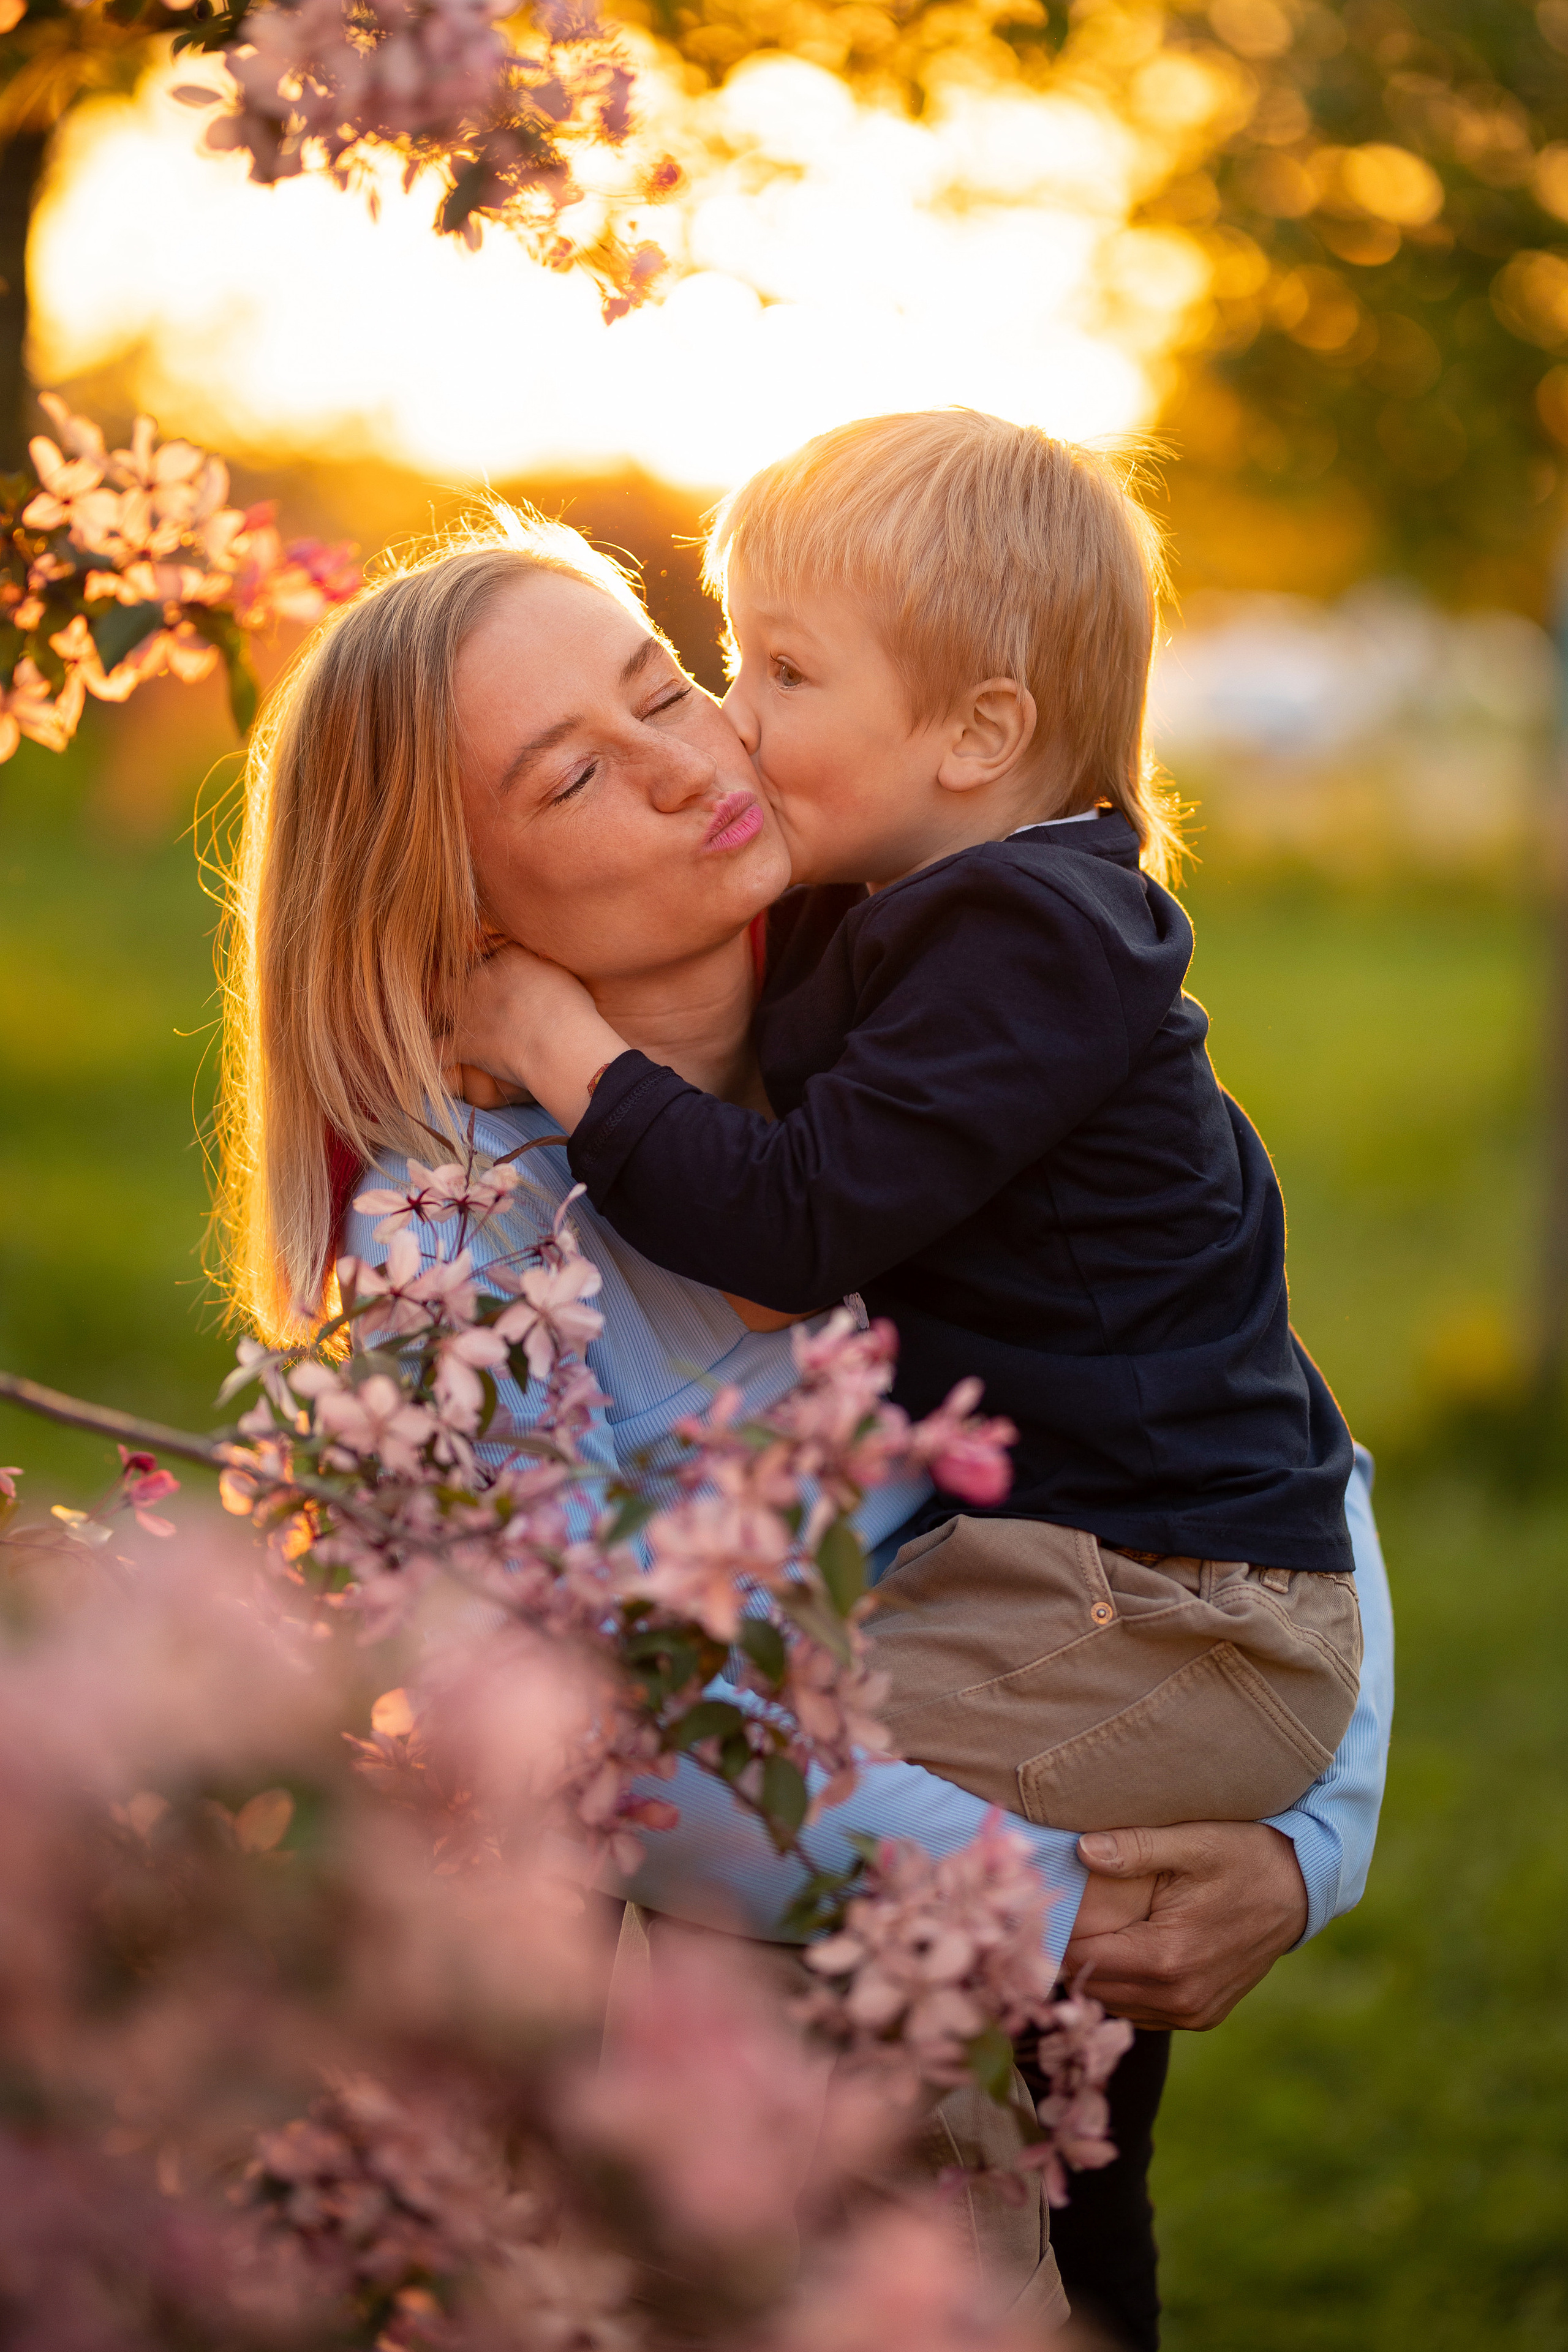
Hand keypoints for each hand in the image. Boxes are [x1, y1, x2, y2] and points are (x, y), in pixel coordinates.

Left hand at [445, 942, 624, 1129]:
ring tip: (434, 1013)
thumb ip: (545, 964)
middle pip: (454, 969)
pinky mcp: (464, 1044)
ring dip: (433, 1007)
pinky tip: (423, 1058)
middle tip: (452, 984)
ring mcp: (467, 1011)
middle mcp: (480, 978)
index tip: (489, 963)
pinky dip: (428, 1055)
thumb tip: (543, 965)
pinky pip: (434, 1050)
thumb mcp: (563, 973)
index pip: (487, 948)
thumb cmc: (572, 1009)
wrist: (560, 1044)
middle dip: (449, 976)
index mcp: (507, 957)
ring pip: (435, 1002)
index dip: (486, 957)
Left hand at [1061, 1821, 1308, 2030]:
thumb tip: (1081, 1850)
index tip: (1032, 1911)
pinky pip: (1142, 2011)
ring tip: (1072, 1935)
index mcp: (1168, 1959)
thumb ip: (1134, 1847)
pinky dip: (1121, 1988)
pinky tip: (1113, 1953)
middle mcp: (1179, 1998)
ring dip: (1092, 1975)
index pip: (1083, 1959)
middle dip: (1065, 1956)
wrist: (1300, 1890)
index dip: (1053, 1935)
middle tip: (1041, 1922)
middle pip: (1092, 1988)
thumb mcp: (1193, 1841)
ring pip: (1114, 2005)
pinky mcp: (1202, 2015)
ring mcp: (1193, 2012)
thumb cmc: (1245, 1856)